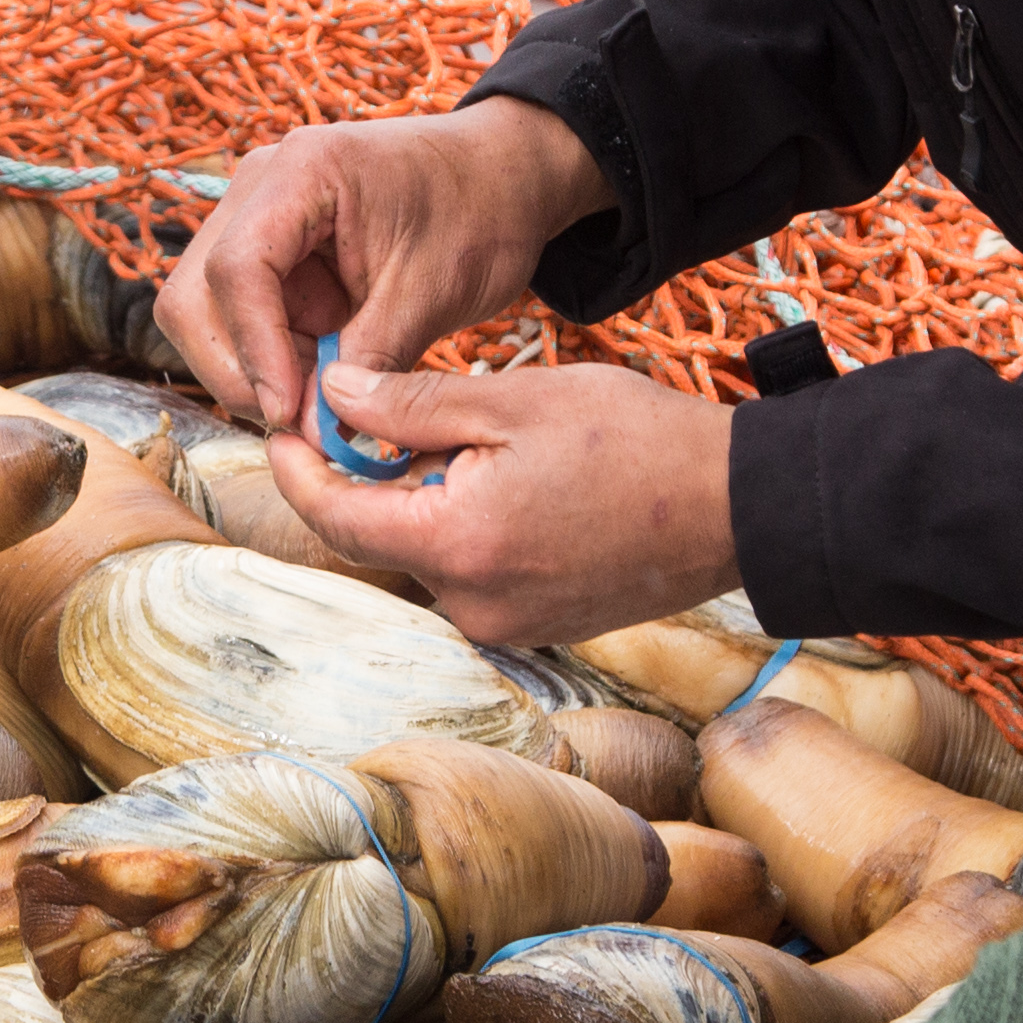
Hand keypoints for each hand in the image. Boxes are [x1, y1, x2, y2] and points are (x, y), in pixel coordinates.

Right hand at [161, 98, 612, 432]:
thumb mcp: (432, 293)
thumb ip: (371, 361)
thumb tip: (316, 434)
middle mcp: (261, 186)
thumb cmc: (479, 213)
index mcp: (304, 170)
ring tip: (319, 397)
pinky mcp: (266, 254)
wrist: (502, 179)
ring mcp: (255, 218)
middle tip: (298, 419)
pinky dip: (269, 360)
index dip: (255, 349)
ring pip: (203, 314)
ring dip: (250, 369)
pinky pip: (237, 320)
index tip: (288, 410)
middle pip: (195, 295)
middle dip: (237, 369)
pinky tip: (318, 377)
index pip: (238, 267)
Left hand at [261, 362, 739, 645]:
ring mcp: (507, 626)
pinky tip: (513, 484)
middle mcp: (472, 604)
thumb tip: (331, 394)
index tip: (282, 424)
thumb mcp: (515, 399)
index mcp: (457, 546)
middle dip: (374, 477)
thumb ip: (412, 404)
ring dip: (429, 502)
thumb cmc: (636, 441)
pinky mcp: (538, 628)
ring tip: (478, 443)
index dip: (297, 467)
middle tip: (384, 410)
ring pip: (429, 555)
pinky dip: (470, 529)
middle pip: (382, 538)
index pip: (336, 517)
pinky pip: (473, 575)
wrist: (740, 506)